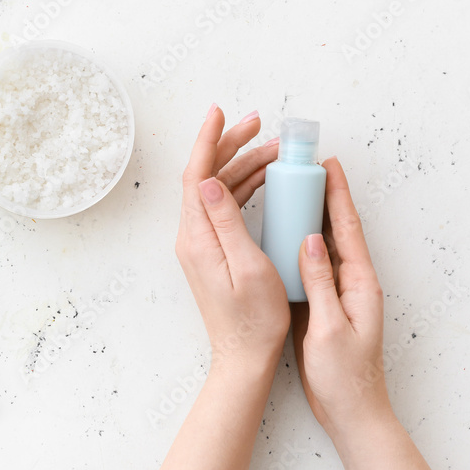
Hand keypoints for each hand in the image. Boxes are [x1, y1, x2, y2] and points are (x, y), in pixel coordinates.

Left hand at [175, 105, 288, 369]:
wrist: (245, 357)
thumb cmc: (253, 319)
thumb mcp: (246, 267)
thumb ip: (227, 222)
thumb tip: (207, 181)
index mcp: (197, 238)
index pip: (196, 175)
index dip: (207, 140)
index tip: (219, 112)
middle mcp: (194, 237)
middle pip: (206, 176)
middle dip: (230, 145)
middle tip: (259, 124)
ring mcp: (203, 244)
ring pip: (218, 190)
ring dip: (243, 166)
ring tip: (275, 150)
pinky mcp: (214, 251)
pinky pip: (226, 208)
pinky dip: (245, 188)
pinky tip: (266, 180)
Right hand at [292, 157, 392, 436]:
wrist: (351, 413)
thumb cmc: (345, 377)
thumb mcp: (330, 328)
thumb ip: (321, 283)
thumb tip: (311, 239)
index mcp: (359, 284)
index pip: (348, 228)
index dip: (338, 194)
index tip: (328, 164)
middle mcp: (352, 282)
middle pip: (339, 229)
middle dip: (326, 195)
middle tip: (308, 166)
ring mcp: (339, 293)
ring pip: (325, 244)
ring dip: (313, 215)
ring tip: (294, 189)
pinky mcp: (325, 305)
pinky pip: (313, 264)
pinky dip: (301, 243)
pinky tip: (286, 234)